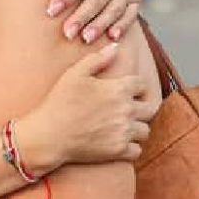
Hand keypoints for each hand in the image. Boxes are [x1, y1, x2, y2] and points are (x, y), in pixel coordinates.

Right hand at [15, 44, 153, 169]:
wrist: (49, 135)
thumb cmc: (59, 103)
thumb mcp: (74, 74)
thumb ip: (97, 59)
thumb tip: (116, 47)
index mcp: (119, 89)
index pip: (142, 85)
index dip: (136, 87)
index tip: (128, 91)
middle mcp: (126, 110)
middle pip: (150, 109)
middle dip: (141, 108)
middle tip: (129, 111)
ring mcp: (124, 131)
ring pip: (145, 131)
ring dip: (137, 129)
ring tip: (124, 128)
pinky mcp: (118, 150)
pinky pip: (137, 150)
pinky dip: (131, 148)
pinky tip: (120, 142)